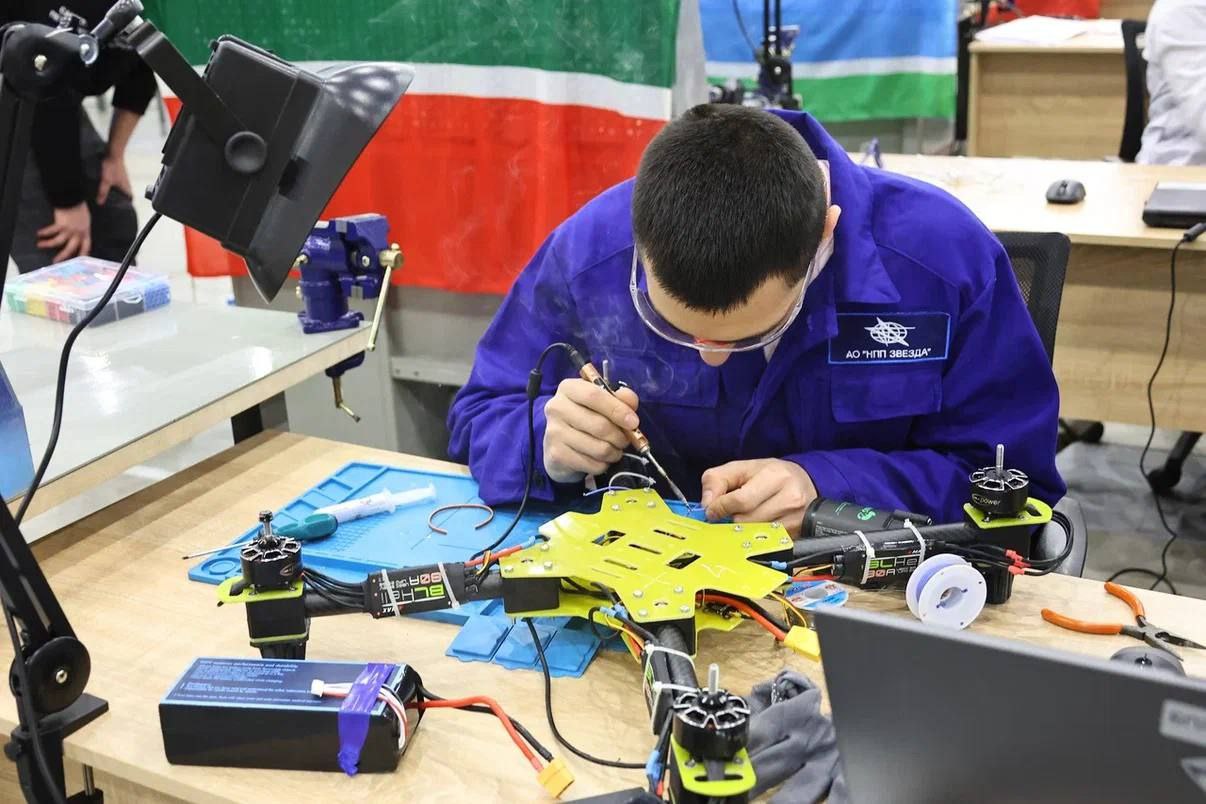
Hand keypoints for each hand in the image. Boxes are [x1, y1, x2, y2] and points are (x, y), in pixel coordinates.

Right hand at [36, 203, 90, 262]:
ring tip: (39, 245)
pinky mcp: (61, 225)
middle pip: (70, 248)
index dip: (83, 254)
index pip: (86, 246)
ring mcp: (69, 230)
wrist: (74, 199)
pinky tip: (38, 233)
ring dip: (47, 244)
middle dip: (63, 256)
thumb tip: (77, 234)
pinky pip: (51, 231)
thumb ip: (81, 228)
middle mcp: (78, 233)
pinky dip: (44, 232)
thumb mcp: (85, 220)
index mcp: (85, 232)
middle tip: (55, 262)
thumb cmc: (79, 208)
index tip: (78, 261)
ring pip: (58, 241)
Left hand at [96, 154, 132, 204]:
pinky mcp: (119, 173)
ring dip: (118, 192)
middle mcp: (126, 183)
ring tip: (110, 196)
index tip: (123, 208)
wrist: (113, 153)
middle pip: (126, 194)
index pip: (130, 198)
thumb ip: (103, 192)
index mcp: (126, 187)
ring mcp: (123, 178)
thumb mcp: (105, 181)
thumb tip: (100, 202)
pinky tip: (108, 185)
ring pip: (122, 188)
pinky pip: (118, 182)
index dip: (127, 203)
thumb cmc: (112, 166)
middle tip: (115, 203)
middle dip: (122, 198)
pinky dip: (115, 186)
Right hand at [543, 379, 638, 482]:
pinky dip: (603, 464)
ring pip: (599, 448)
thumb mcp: (603, 402)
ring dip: (614, 452)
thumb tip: (630, 401)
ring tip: (614, 449)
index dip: (617, 409)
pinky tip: (601, 459)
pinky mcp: (556, 455)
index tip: (633, 422)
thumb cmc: (586, 418)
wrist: (560, 445)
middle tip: (626, 440)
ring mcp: (554, 432)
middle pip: (599, 425)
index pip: (593, 395)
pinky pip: (592, 464)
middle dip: (620, 436)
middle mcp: (557, 408)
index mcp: (568, 388)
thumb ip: (620, 398)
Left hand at [700, 458, 817, 535]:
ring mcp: (796, 519)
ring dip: (742, 530)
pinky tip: (757, 527)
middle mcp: (790, 498)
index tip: (712, 510)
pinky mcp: (797, 535)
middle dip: (731, 519)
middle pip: (746, 521)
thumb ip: (717, 480)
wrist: (804, 483)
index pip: (740, 501)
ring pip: (754, 535)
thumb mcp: (741, 468)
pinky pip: (765, 544)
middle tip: (729, 514)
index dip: (720, 507)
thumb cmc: (769, 475)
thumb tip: (707, 504)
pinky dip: (755, 538)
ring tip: (745, 517)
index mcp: (775, 476)